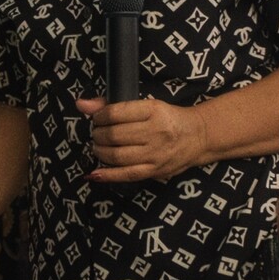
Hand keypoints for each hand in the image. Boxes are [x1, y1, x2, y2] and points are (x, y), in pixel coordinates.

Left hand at [76, 96, 206, 183]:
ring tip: (99, 147)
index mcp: (153, 110)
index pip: (115, 113)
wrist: (198, 136)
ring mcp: (156, 153)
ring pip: (116, 155)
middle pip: (114, 135)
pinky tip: (95, 173)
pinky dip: (107, 175)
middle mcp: (155, 132)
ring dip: (100, 152)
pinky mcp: (155, 171)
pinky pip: (126, 174)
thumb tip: (80, 104)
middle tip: (98, 134)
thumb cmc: (167, 118)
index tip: (98, 119)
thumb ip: (112, 105)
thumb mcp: (146, 105)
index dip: (99, 117)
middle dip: (98, 135)